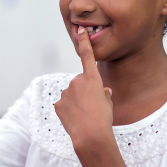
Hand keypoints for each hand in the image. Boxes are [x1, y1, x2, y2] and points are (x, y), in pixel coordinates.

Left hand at [54, 26, 113, 150]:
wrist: (91, 135)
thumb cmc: (104, 119)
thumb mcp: (108, 103)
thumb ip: (104, 94)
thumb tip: (103, 91)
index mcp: (92, 79)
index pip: (87, 56)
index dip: (84, 42)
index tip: (79, 30)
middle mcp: (77, 81)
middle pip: (80, 83)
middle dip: (84, 92)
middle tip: (91, 107)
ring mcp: (66, 92)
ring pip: (72, 95)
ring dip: (77, 102)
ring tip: (84, 115)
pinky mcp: (58, 103)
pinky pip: (64, 104)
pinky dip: (69, 110)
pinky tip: (75, 119)